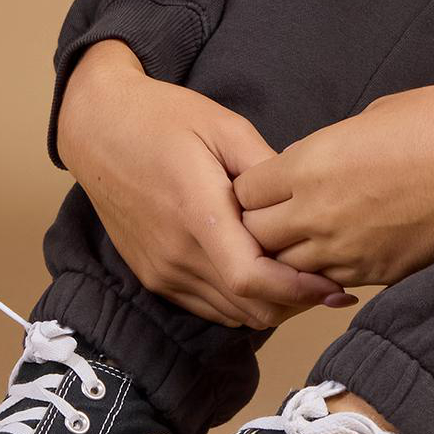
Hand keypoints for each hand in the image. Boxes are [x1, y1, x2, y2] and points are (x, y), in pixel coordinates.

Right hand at [56, 40, 356, 328]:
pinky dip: (241, 303)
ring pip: (230, 315)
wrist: (98, 128)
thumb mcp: (225, 127)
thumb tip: (305, 201)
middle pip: (248, 307)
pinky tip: (263, 278)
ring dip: (270, 305)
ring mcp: (161, 270)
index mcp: (197, 213)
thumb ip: (267, 169)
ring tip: (301, 280)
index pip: (253, 279)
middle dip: (296, 302)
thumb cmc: (163, 118)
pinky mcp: (153, 276)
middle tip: (329, 281)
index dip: (299, 290)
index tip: (334, 285)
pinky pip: (207, 307)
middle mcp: (175, 253)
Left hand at [229, 69, 433, 286]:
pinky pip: (331, 281)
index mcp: (310, 165)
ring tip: (306, 238)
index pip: (244, 192)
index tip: (265, 185)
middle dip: (258, 226)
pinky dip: (327, 271)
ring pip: (287, 269)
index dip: (250, 189)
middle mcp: (319, 213)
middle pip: (255, 237)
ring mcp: (348, 249)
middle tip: (276, 216)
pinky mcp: (379, 273)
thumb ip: (325, 152)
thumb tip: (311, 170)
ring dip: (290, 255)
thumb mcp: (366, 118)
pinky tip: (342, 252)